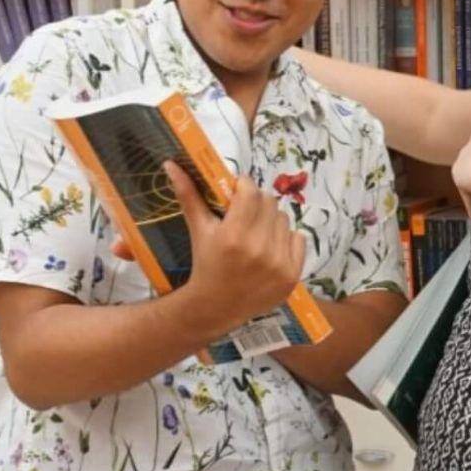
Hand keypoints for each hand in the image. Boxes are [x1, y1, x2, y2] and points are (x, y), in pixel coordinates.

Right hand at [167, 162, 306, 337]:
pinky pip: (299, 238)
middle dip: (257, 203)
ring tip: (256, 234)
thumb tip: (171, 163)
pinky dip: (286, 240)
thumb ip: (188, 195)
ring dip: (271, 221)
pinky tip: (269, 249)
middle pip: (270, 202)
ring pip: (284, 219)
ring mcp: (278, 263)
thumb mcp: (198, 230)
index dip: (244, 187)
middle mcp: (258, 248)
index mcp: (233, 235)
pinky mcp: (292, 275)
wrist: (215, 307)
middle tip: (245, 214)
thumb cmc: (205, 264)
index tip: (237, 193)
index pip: (251, 191)